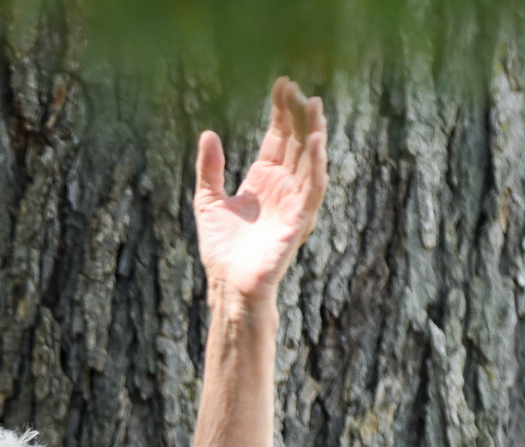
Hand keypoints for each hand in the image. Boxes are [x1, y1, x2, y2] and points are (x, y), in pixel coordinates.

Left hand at [194, 78, 327, 304]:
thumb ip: (209, 169)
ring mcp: (293, 202)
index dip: (281, 111)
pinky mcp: (299, 220)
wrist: (227, 284)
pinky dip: (316, 164)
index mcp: (264, 179)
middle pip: (296, 142)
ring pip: (310, 160)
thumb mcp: (207, 201)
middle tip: (298, 88)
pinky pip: (313, 188)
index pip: (278, 137)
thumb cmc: (221, 248)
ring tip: (314, 105)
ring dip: (313, 132)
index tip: (282, 84)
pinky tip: (316, 141)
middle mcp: (283, 186)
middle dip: (299, 115)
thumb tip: (208, 133)